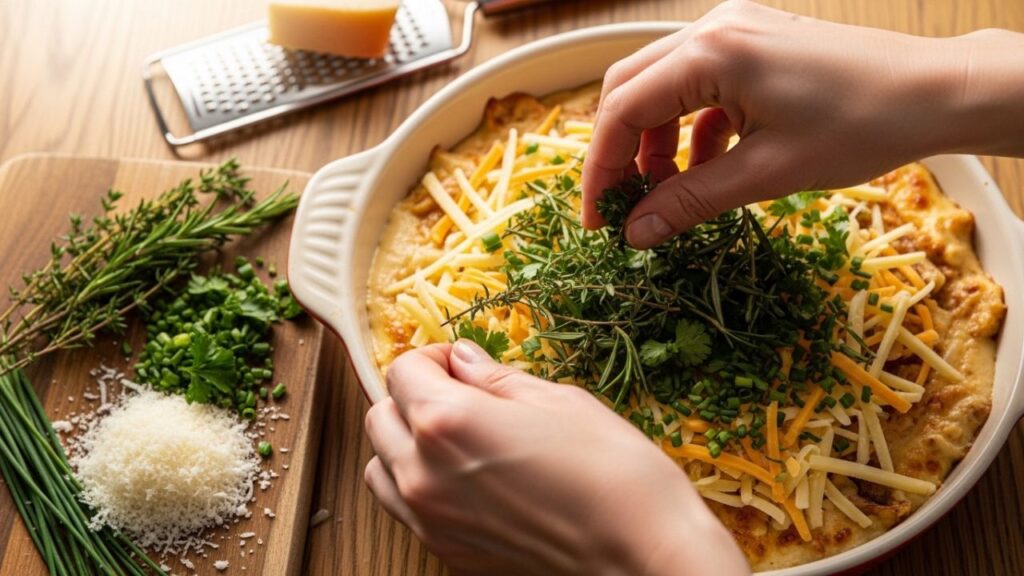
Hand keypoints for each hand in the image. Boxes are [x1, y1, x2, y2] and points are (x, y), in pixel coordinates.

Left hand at [364, 340, 749, 575]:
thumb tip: (463, 359)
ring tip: (452, 437)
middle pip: (380, 416)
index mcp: (448, 421)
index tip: (458, 362)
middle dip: (411, 396)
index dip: (431, 357)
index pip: (402, 372)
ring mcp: (430, 519)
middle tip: (457, 392)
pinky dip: (415, 483)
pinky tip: (461, 477)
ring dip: (403, 442)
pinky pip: (403, 508)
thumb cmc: (612, 471)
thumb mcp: (558, 401)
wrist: (640, 553)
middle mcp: (424, 472)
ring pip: (381, 465)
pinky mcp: (446, 551)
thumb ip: (496, 379)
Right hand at [581, 0, 1023, 247]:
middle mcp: (713, 29)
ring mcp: (734, 30)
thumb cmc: (860, 128)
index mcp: (711, 53)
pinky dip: (690, 127)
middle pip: (631, 89)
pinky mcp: (753, 43)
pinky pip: (698, 84)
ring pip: (662, 86)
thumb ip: (691, 201)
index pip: (623, 110)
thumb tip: (635, 234)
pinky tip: (707, 165)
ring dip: (655, 140)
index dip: (602, 170)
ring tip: (669, 191)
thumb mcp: (766, 173)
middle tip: (623, 207)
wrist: (935, 92)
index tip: (598, 220)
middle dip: (620, 152)